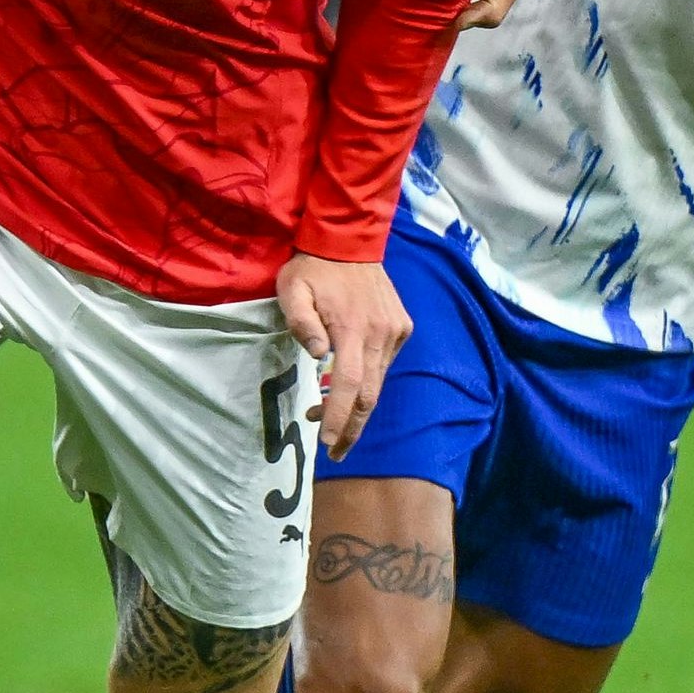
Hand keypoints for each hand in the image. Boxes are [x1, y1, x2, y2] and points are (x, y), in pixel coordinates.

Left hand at [277, 251, 411, 458]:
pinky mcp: (401, 328)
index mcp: (352, 328)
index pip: (348, 384)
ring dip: (355, 406)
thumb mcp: (292, 290)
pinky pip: (385, 365)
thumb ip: (301, 322)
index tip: (330, 444)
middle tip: (335, 452)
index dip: (339, 417)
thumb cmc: (313, 269)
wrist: (349, 240)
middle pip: (369, 394)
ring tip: (327, 417)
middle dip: (352, 427)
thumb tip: (318, 355)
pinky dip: (367, 381)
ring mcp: (394, 332)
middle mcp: (380, 334)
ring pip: (378, 382)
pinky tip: (347, 382)